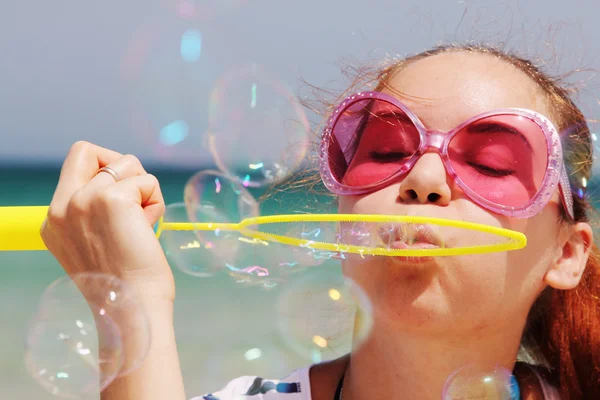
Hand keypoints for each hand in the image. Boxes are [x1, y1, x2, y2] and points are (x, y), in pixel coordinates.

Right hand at [41, 141, 174, 302]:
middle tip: (136, 200)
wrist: (132, 308)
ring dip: (145, 191)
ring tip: (143, 225)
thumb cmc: (124, 283)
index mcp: (54, 219)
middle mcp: (62, 206)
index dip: (104, 171)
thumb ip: (94, 214)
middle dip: (122, 167)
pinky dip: (156, 202)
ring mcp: (84, 200)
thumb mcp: (93, 244)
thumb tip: (123, 187)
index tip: (123, 200)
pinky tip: (149, 229)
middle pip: (90, 150)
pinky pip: (147, 181)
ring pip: (127, 164)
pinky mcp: (112, 199)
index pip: (75, 163)